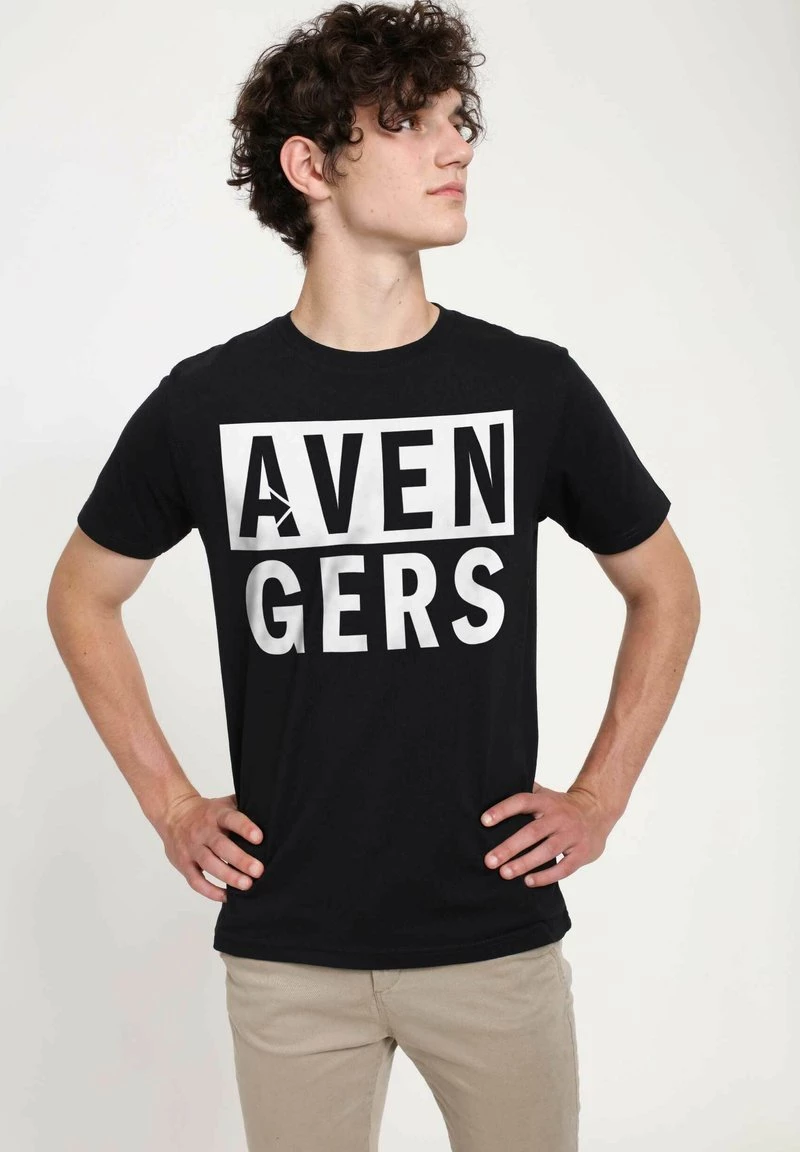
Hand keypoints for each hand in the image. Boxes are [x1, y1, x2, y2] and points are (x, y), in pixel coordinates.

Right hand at [156, 791, 263, 902]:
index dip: (244, 828)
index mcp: (216, 814)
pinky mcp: (184, 864)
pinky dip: (210, 891)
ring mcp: (192, 848)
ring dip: (228, 876)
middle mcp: (203, 831)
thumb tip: (271, 815)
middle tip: (259, 870)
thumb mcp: (224, 804)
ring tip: (247, 885)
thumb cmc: (207, 812)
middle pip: (221, 845)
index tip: (259, 838)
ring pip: (209, 864)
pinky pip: (196, 880)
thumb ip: (243, 808)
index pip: (231, 819)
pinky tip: (227, 896)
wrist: (174, 814)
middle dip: (240, 859)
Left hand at [480, 783, 617, 886]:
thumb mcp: (546, 794)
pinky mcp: (582, 852)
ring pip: (547, 850)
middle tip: (490, 861)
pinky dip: (546, 876)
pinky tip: (529, 881)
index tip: (484, 821)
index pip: (522, 801)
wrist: (598, 810)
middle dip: (509, 847)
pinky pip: (564, 867)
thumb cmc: (562, 806)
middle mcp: (559, 817)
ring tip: (505, 873)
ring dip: (525, 863)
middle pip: (532, 832)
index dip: (503, 810)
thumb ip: (525, 793)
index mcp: (546, 802)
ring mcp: (572, 835)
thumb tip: (494, 790)